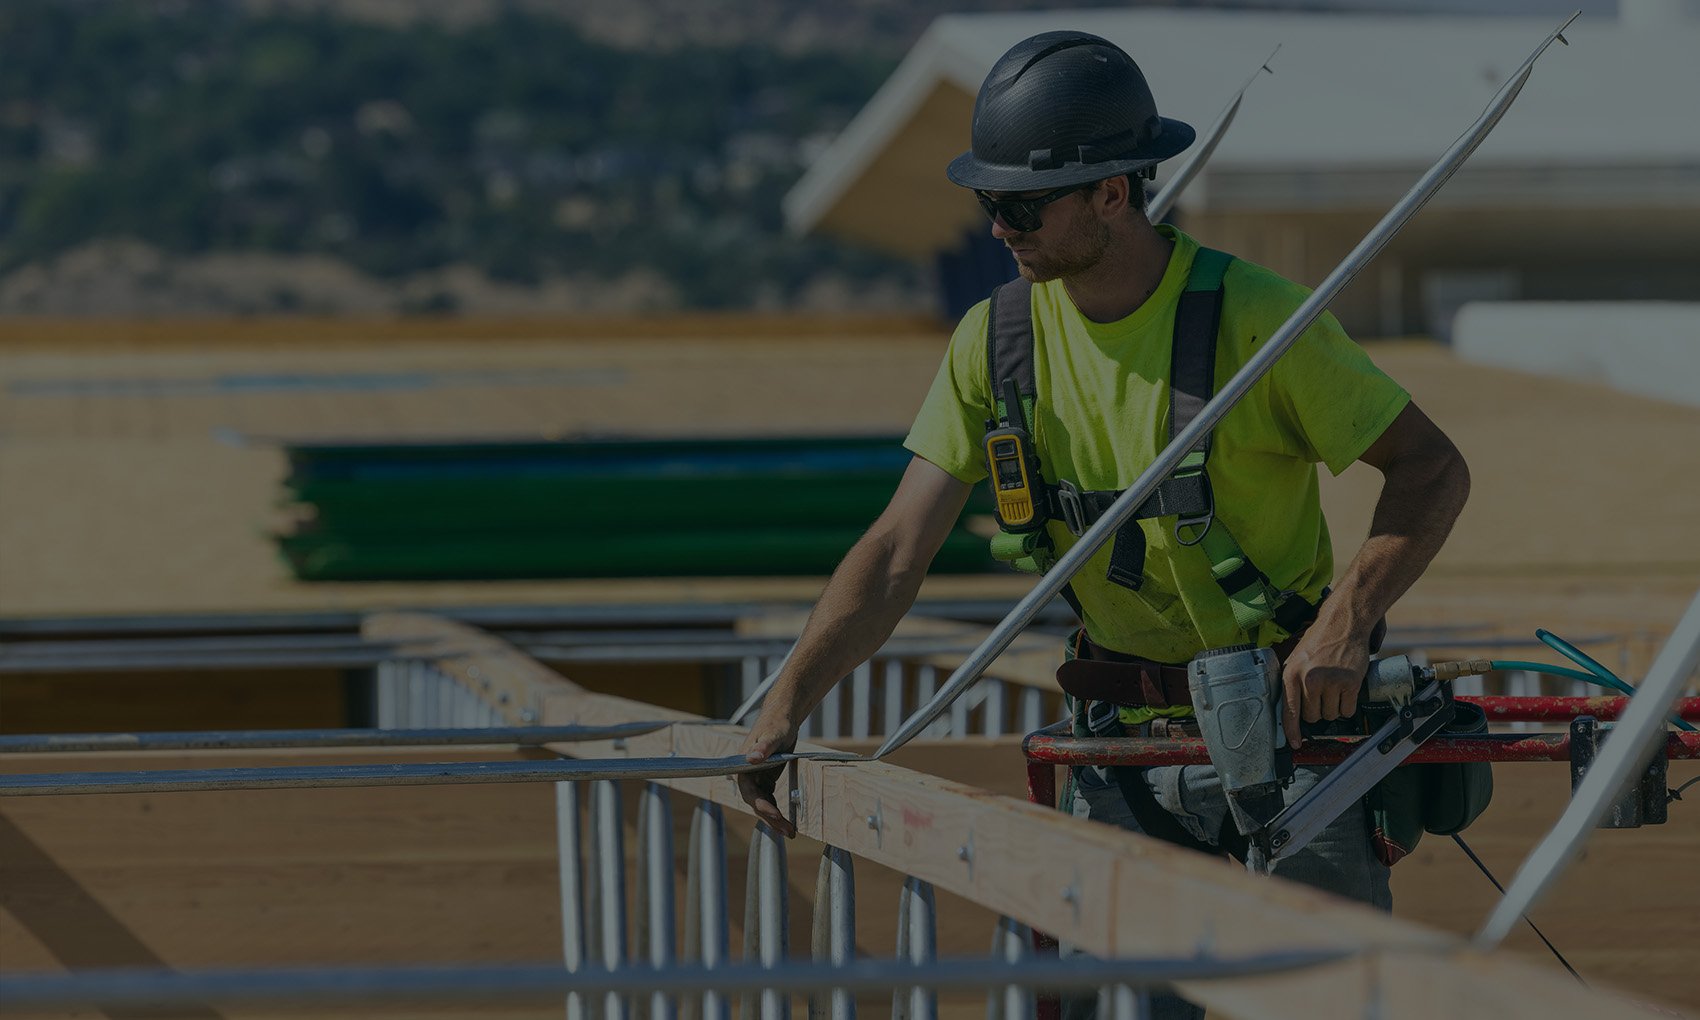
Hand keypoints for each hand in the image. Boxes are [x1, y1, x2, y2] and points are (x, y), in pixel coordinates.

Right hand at [736, 720, 797, 837]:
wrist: (782, 717)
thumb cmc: (776, 723)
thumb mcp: (773, 735)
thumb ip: (763, 747)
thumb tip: (752, 758)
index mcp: (742, 766)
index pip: (750, 792)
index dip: (762, 806)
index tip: (777, 815)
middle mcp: (746, 774)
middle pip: (756, 802)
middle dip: (771, 818)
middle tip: (788, 831)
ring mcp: (756, 778)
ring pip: (762, 804)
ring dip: (774, 819)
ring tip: (789, 832)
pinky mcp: (765, 779)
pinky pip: (768, 799)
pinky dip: (776, 810)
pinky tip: (786, 822)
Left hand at [1280, 623, 1370, 749]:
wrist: (1343, 624)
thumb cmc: (1319, 642)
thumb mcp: (1296, 659)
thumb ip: (1292, 683)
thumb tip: (1289, 711)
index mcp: (1291, 674)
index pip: (1289, 712)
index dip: (1292, 732)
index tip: (1295, 744)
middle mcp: (1309, 680)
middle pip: (1312, 717)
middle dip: (1317, 711)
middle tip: (1322, 695)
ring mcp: (1331, 682)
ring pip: (1331, 715)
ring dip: (1333, 708)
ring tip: (1333, 688)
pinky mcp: (1350, 683)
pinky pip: (1347, 710)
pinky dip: (1347, 706)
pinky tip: (1345, 691)